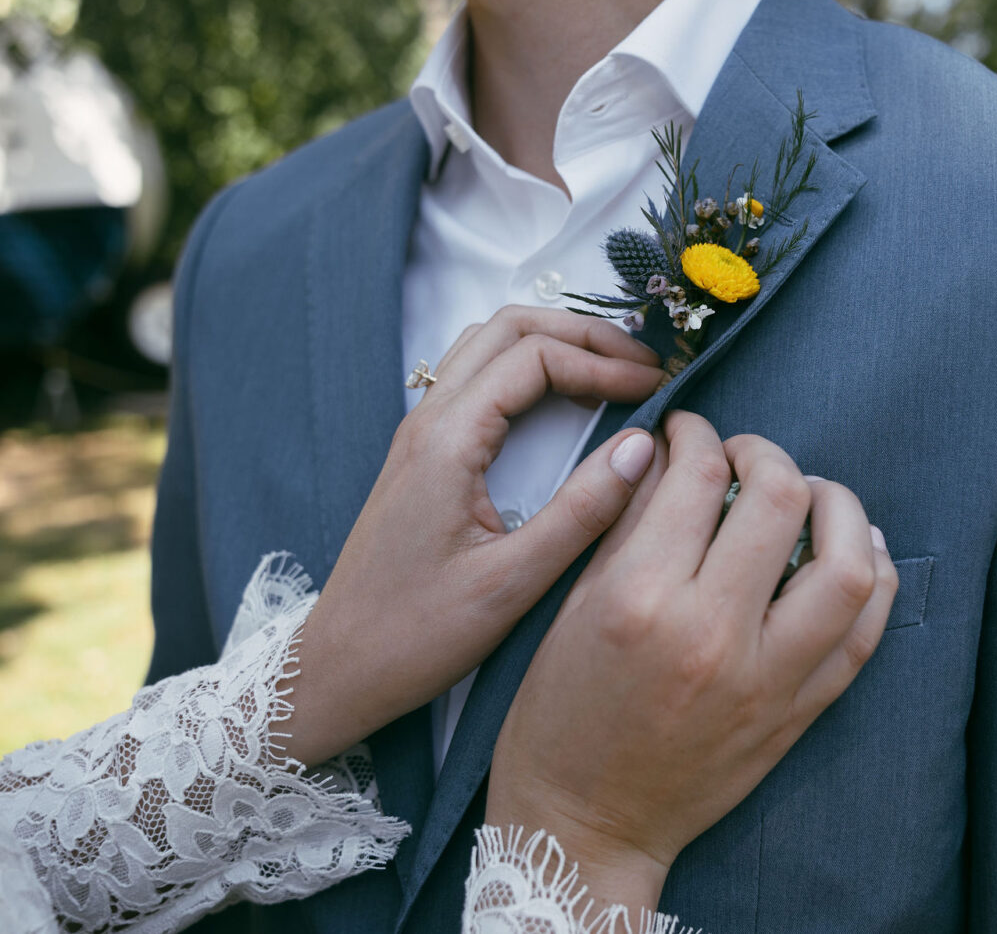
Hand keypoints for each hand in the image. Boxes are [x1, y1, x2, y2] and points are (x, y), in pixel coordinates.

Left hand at [281, 306, 666, 765]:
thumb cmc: (416, 636)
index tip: (657, 388)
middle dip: (585, 334)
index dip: (603, 363)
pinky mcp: (424, 454)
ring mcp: (420, 433)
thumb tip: (644, 448)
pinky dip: (529, 368)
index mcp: (447, 442)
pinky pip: (477, 377)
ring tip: (615, 372)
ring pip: (489, 344)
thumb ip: (581, 512)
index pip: (535, 357)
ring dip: (555, 343)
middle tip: (645, 364)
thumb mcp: (512, 584)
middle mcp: (427, 421)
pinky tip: (567, 402)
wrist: (339, 668)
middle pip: (509, 328)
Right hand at [486, 411, 897, 913]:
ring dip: (838, 505)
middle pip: (782, 498)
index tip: (690, 431)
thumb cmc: (560, 715)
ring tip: (811, 494)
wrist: (586, 823)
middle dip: (765, 453)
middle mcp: (712, 633)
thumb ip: (626, 522)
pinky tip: (852, 548)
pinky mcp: (800, 710)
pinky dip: (871, 575)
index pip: (697, 476)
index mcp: (640, 599)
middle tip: (744, 456)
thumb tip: (668, 451)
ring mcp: (767, 677)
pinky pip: (865, 632)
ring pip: (848, 564)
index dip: (697, 432)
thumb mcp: (573, 607)